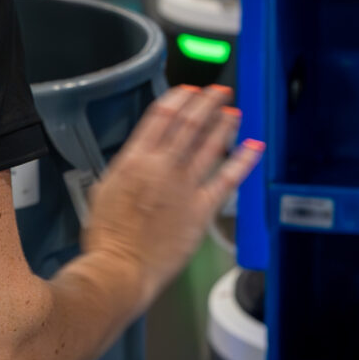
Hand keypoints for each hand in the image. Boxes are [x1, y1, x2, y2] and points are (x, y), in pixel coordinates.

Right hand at [82, 84, 259, 308]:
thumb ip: (124, 170)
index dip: (178, 100)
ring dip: (224, 124)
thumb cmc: (107, 236)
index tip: (188, 92)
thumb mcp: (104, 190)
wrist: (120, 267)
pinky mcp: (201, 209)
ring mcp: (184, 187)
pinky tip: (253, 146)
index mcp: (135, 159)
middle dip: (207, 103)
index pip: (161, 117)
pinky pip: (227, 179)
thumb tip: (135, 161)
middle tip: (218, 93)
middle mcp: (162, 166)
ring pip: (210, 144)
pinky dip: (243, 160)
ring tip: (233, 112)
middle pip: (189, 124)